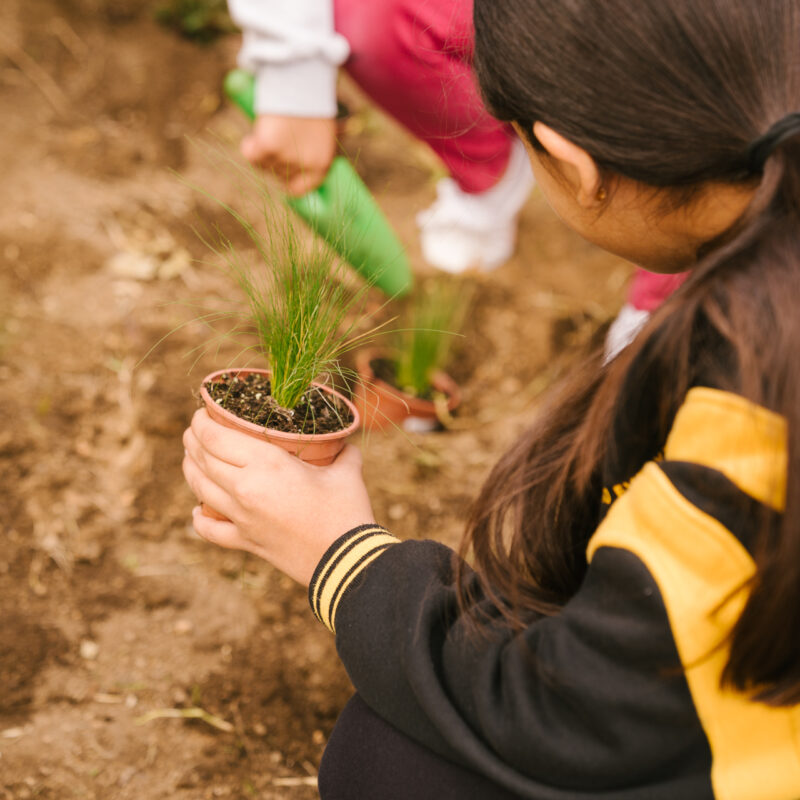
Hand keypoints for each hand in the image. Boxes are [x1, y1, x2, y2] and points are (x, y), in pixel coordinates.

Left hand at [182, 409, 375, 585]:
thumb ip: (342, 451)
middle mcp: (246, 488)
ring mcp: (242, 518)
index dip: (202, 422)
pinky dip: (199, 518)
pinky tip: (198, 511)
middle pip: (203, 459)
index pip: (216, 437)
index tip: (202, 413)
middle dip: (192, 441)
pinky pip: (210, 530)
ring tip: (191, 458)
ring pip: (200, 489)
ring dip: (190, 470)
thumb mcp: (346, 471)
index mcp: (268, 464)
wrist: (346, 561)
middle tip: (194, 431)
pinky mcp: (245, 542)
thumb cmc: (348, 511)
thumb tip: (345, 442)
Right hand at [241, 115, 336, 195]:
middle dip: (275, 161)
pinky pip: (251, 155)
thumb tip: (292, 183)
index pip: (300, 190)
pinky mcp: (268, 146)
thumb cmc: (311, 108)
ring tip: (272, 129)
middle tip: (279, 138)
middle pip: (279, 176)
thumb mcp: (321, 138)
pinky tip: (255, 135)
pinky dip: (249, 146)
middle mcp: (304, 165)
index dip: (289, 183)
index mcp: (321, 165)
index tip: (283, 176)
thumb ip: (311, 159)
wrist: (301, 83)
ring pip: (264, 165)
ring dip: (263, 151)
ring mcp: (285, 156)